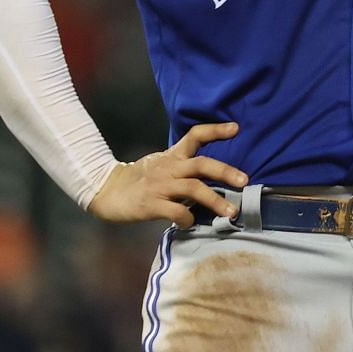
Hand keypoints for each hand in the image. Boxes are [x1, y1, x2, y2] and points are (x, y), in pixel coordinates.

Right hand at [88, 122, 246, 228]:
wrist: (107, 192)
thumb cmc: (141, 180)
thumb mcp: (162, 165)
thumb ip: (185, 167)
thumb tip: (217, 178)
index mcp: (172, 156)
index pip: (195, 135)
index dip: (215, 130)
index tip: (236, 128)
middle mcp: (169, 168)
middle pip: (201, 164)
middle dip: (225, 171)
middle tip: (245, 181)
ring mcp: (160, 185)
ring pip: (193, 188)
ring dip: (215, 200)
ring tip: (231, 212)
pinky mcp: (150, 204)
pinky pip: (175, 211)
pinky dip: (187, 218)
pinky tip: (191, 224)